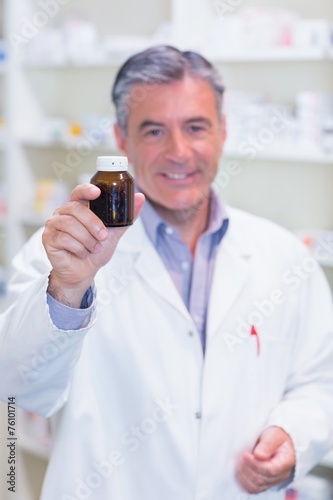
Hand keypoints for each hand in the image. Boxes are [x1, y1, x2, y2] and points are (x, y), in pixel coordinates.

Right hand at [42, 184, 144, 306]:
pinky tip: (82, 253)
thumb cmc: (96, 250)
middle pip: (76, 209)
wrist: (84, 272)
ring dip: (87, 239)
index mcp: (78, 208)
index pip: (79, 192)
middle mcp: (62, 213)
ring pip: (70, 224)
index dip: (86, 189)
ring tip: (94, 248)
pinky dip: (78, 248)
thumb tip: (141, 198)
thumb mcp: (114, 233)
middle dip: (93, 224)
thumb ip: (126, 217)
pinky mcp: (48, 239)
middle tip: (103, 236)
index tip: (97, 192)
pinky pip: (64, 238)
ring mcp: (53, 225)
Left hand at [236, 426, 295, 493]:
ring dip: (245, 475)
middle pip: (262, 479)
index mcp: (286, 461)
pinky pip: (252, 488)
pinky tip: (240, 470)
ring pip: (256, 486)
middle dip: (249, 468)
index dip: (256, 465)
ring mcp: (272, 480)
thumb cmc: (276, 437)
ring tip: (241, 462)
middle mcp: (280, 474)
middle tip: (242, 457)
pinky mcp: (263, 483)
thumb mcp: (274, 434)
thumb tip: (258, 455)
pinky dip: (243, 480)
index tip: (245, 455)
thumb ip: (267, 444)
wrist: (275, 441)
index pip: (271, 470)